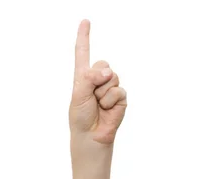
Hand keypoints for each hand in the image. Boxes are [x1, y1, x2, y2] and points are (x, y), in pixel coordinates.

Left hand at [68, 19, 126, 144]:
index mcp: (82, 77)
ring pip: (111, 77)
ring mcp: (110, 87)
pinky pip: (118, 91)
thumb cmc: (80, 117)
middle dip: (96, 79)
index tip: (85, 21)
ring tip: (98, 105)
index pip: (83, 54)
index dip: (84, 37)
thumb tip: (106, 71)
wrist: (91, 136)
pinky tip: (106, 110)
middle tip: (91, 96)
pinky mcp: (120, 97)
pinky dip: (110, 101)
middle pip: (102, 63)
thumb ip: (89, 79)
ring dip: (102, 93)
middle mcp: (97, 79)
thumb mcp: (78, 96)